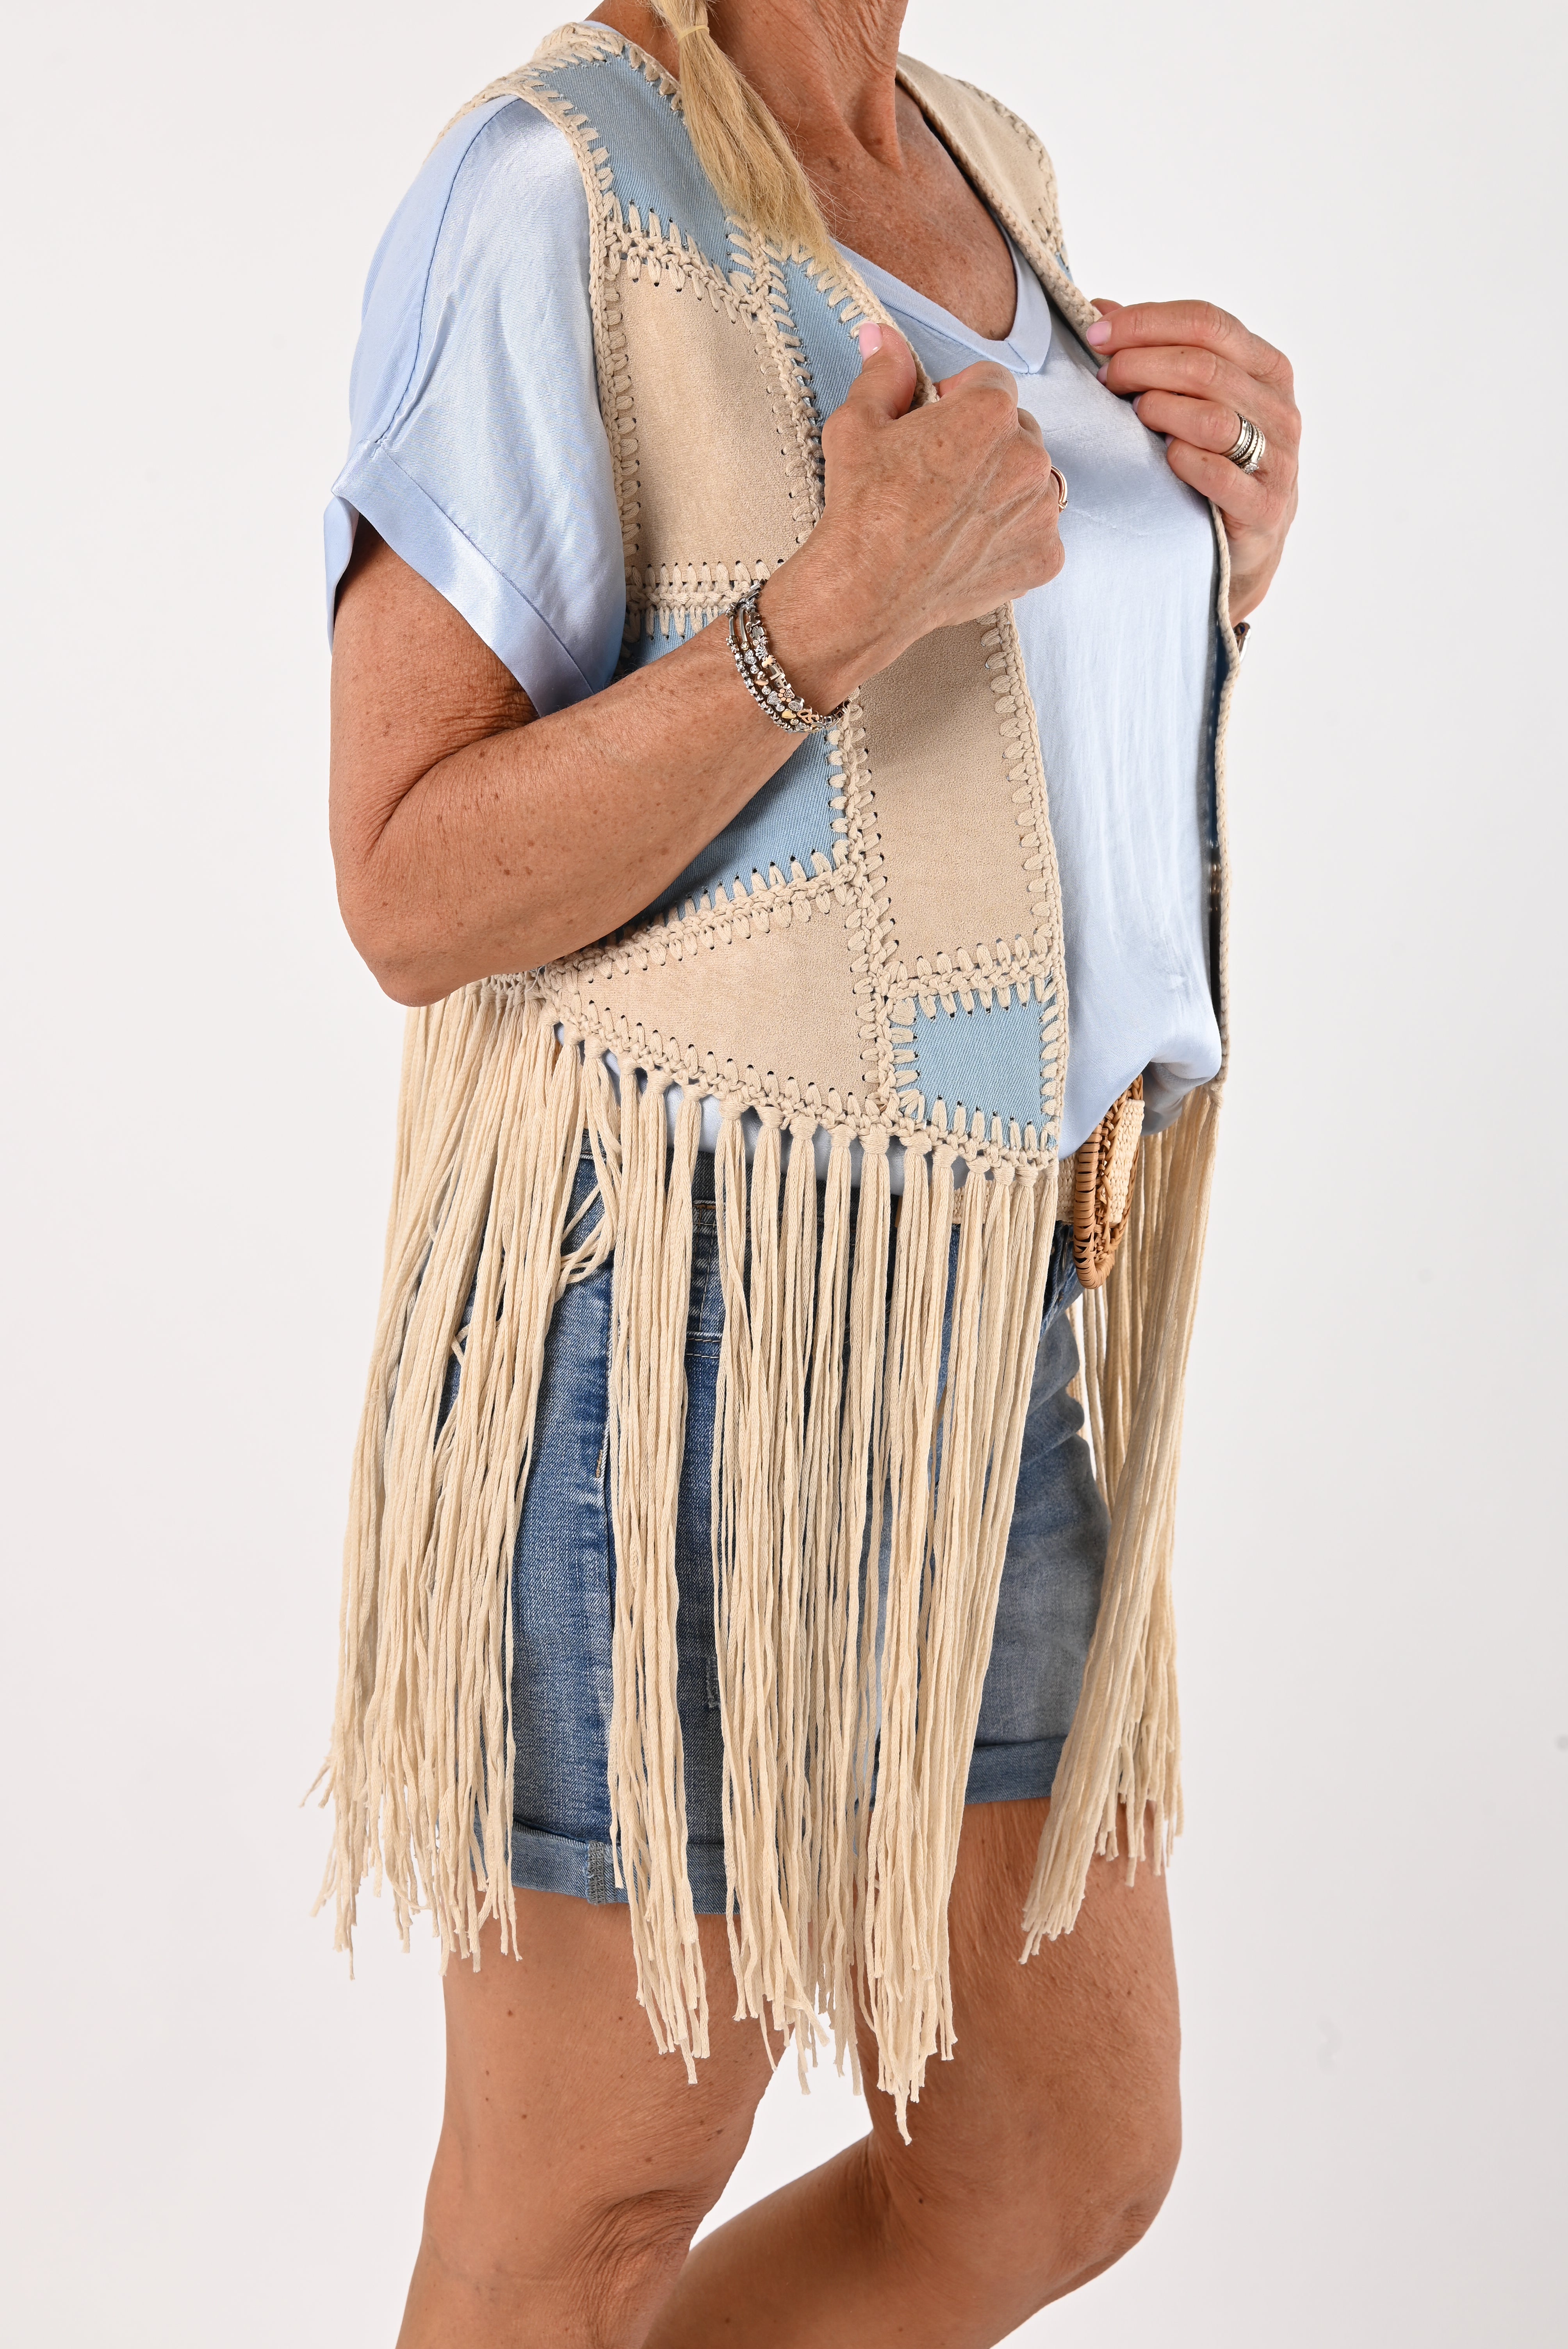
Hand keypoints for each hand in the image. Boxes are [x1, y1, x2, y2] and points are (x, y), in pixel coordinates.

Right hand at [764, 324, 1066, 708]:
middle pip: (1018, 431)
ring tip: (957, 512)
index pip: (993, 382)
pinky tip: (972, 545)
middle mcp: (1028, 457)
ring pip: (1033, 481)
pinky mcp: (1044, 557)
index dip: (959, 399)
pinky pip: (1038, 532)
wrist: (866, 591)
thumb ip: (883, 374)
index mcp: (990, 412)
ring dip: (1004, 488)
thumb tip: (882, 338)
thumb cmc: (862, 511)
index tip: (937, 422)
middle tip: (941, 475)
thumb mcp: (859, 425)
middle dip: (986, 444)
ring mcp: (1041, 511)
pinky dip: (1013, 537)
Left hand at [1085, 300, 1298, 625]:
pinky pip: (1220, 475)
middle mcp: (1279, 408)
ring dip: (1160, 410)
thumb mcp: (1188, 402)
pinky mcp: (1266, 508)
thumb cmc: (1206, 465)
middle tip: (1104, 377)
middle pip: (1205, 367)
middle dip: (1142, 364)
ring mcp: (1278, 460)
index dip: (1147, 322)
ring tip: (1132, 416)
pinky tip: (1164, 458)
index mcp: (1266, 368)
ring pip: (1213, 418)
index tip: (1096, 333)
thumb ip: (1154, 353)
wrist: (1237, 551)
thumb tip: (1100, 310)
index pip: (1208, 323)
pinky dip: (1184, 462)